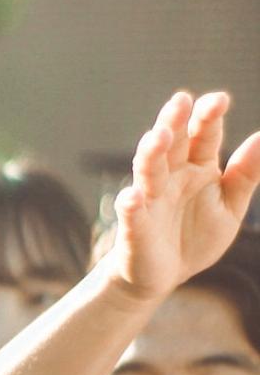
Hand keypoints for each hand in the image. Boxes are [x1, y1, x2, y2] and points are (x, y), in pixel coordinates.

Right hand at [107, 91, 259, 300]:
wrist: (165, 275)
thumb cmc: (196, 237)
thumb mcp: (231, 207)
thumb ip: (245, 174)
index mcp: (197, 168)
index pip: (203, 136)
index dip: (208, 117)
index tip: (219, 100)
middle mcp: (170, 177)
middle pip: (171, 144)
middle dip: (174, 122)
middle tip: (180, 100)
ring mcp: (149, 199)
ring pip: (148, 171)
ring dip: (151, 154)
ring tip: (159, 137)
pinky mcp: (135, 226)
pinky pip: (131, 213)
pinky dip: (129, 205)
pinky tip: (133, 197)